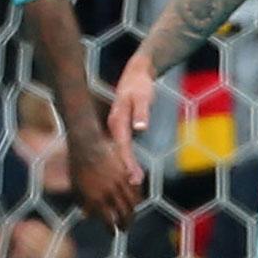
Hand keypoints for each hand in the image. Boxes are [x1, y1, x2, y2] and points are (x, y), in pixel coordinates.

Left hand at [67, 133, 137, 228]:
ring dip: (133, 212)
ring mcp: (117, 183)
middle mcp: (108, 193)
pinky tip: (135, 202)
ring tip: (131, 217)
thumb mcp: (76, 187)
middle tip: (125, 229)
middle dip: (125, 224)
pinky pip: (134, 189)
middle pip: (123, 213)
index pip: (107, 220)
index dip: (111, 229)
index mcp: (94, 198)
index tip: (113, 233)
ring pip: (131, 203)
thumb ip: (83, 203)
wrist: (86, 145)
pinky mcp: (124, 173)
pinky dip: (137, 197)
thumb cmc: (77, 166)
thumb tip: (88, 216)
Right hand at [107, 54, 154, 184]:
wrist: (136, 73)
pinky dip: (126, 156)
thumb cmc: (139, 85)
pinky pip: (122, 144)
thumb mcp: (143, 97)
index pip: (123, 146)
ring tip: (134, 180)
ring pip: (119, 149)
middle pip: (119, 151)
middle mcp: (114, 125)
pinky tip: (130, 164)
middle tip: (136, 184)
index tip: (134, 177)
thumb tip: (140, 128)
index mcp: (117, 120)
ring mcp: (116, 126)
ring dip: (126, 164)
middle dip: (126, 168)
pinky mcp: (120, 126)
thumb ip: (142, 112)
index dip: (128, 163)